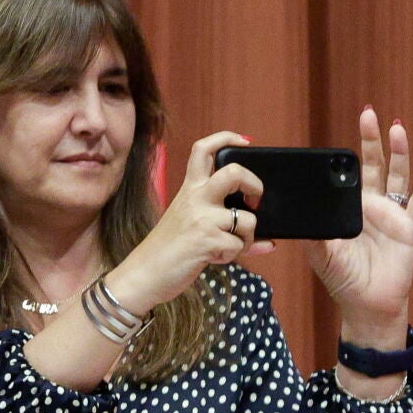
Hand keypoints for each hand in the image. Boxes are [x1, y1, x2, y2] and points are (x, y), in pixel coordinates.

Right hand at [107, 131, 275, 311]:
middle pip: (234, 172)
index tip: (245, 142)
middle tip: (255, 201)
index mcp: (189, 189)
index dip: (226, 138)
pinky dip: (233, 255)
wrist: (144, 274)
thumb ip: (223, 223)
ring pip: (247, 218)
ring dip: (247, 237)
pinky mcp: (207, 240)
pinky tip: (215, 258)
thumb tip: (268, 240)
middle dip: (255, 184)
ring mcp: (202, 218)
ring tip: (229, 244)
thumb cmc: (169, 249)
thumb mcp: (190, 225)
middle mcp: (195, 198)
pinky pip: (239, 246)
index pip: (203, 149)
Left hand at [306, 107, 412, 341]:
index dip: (349, 153)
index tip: (343, 135)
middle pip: (374, 165)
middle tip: (368, 113)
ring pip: (397, 177)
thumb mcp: (321, 255)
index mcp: (350, 208)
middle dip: (372, 140)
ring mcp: (391, 215)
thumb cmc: (343, 280)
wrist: (368, 306)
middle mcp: (372, 206)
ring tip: (398, 128)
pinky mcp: (407, 229)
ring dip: (399, 152)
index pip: (349, 174)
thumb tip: (299, 217)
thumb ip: (313, 234)